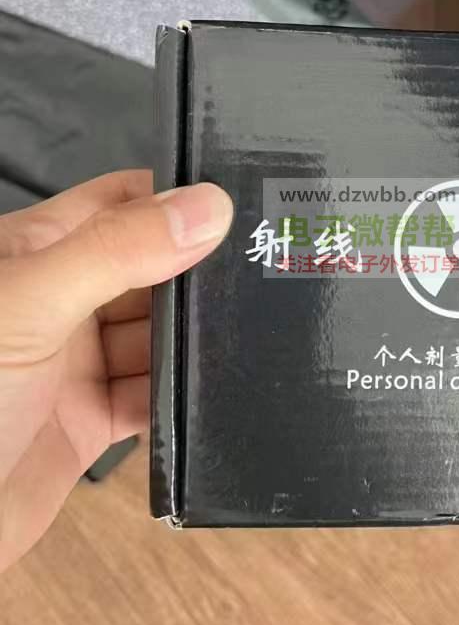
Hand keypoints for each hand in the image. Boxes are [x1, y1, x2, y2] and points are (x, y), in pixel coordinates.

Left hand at [0, 171, 232, 572]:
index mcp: (30, 255)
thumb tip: (204, 207)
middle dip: (197, 273)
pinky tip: (211, 392)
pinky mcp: (86, 424)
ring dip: (193, 340)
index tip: (239, 203)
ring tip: (249, 332)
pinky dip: (181, 398)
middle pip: (147, 271)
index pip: (117, 203)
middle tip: (262, 272)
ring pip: (155, 337)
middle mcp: (54, 304)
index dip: (174, 200)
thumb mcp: (30, 306)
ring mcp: (70, 366)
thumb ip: (116, 252)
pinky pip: (150, 399)